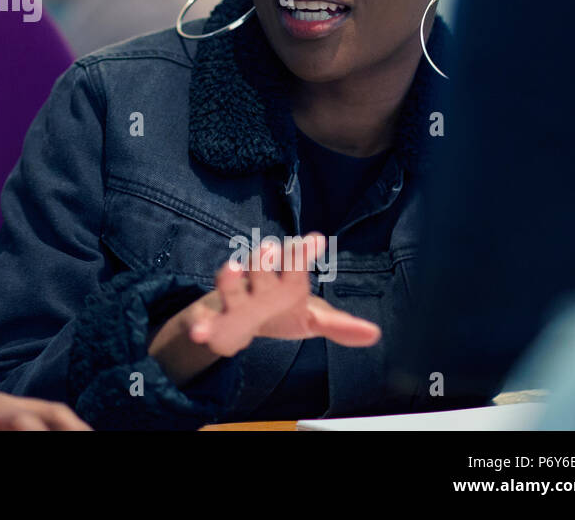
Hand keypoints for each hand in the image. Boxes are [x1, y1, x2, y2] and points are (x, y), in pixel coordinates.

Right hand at [149, 234, 379, 386]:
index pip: (295, 264)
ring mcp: (233, 301)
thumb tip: (375, 334)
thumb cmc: (278, 312)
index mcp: (284, 281)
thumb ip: (338, 325)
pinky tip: (200, 333)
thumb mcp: (310, 318)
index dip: (303, 253)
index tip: (317, 240)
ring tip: (230, 267)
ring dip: (229, 278)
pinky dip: (201, 327)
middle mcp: (257, 284)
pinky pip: (204, 323)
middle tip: (272, 245)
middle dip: (265, 259)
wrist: (236, 324)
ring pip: (230, 288)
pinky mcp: (213, 321)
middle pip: (260, 269)